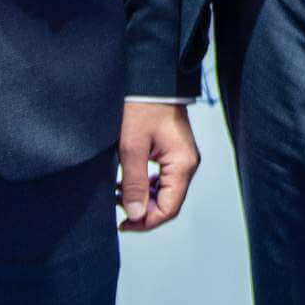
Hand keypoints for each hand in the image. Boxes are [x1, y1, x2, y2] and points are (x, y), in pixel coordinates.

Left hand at [117, 103, 200, 231]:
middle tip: (116, 208)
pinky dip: (147, 186)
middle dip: (143, 211)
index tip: (123, 224)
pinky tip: (128, 183)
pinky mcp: (175, 153)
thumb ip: (134, 183)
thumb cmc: (142, 107)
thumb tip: (135, 215)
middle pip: (169, 203)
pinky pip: (164, 180)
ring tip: (118, 195)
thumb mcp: (131, 147)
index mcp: (182, 164)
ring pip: (166, 193)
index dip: (146, 222)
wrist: (152, 80)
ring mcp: (183, 158)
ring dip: (144, 199)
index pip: (169, 208)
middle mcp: (188, 164)